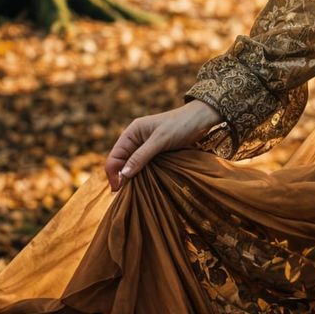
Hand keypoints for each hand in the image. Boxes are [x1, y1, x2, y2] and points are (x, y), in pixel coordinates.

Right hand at [106, 99, 223, 191]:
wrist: (201, 119)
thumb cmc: (180, 124)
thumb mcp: (160, 140)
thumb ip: (141, 156)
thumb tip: (123, 175)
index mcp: (131, 133)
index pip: (114, 156)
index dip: (113, 173)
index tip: (118, 189)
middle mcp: (135, 140)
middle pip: (121, 163)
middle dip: (121, 177)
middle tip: (126, 194)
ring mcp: (145, 147)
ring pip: (132, 166)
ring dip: (132, 177)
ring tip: (134, 192)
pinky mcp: (155, 153)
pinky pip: (144, 166)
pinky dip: (142, 175)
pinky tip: (144, 184)